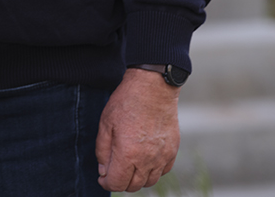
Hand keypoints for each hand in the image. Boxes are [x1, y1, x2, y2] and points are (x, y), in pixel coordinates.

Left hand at [95, 68, 180, 191]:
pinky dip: (152, 171)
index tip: (102, 178)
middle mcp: (147, 160)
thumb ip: (102, 150)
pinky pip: (162, 171)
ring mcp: (162, 156)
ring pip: (149, 181)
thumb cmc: (126, 102)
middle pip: (133, 186)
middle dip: (120, 182)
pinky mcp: (172, 150)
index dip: (106, 183)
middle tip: (113, 171)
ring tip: (128, 166)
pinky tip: (144, 160)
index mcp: (127, 154)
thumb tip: (103, 170)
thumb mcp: (105, 124)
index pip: (116, 183)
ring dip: (137, 179)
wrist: (152, 88)